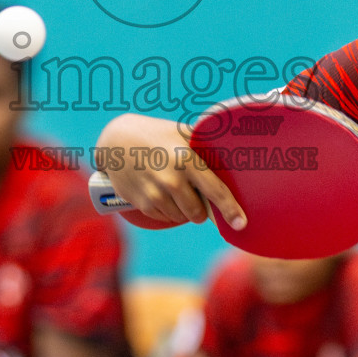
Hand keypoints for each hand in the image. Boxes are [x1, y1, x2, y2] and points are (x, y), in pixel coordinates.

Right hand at [95, 113, 246, 228]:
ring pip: (181, 216)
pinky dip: (167, 210)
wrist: (116, 141)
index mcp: (187, 159)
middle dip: (201, 208)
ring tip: (173, 188)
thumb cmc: (157, 135)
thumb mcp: (180, 133)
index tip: (241, 224)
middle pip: (198, 212)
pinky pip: (165, 218)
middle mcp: (172, 179)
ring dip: (183, 209)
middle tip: (193, 192)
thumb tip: (236, 152)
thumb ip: (205, 145)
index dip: (230, 209)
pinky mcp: (142, 203)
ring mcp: (155, 193)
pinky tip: (160, 192)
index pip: (215, 190)